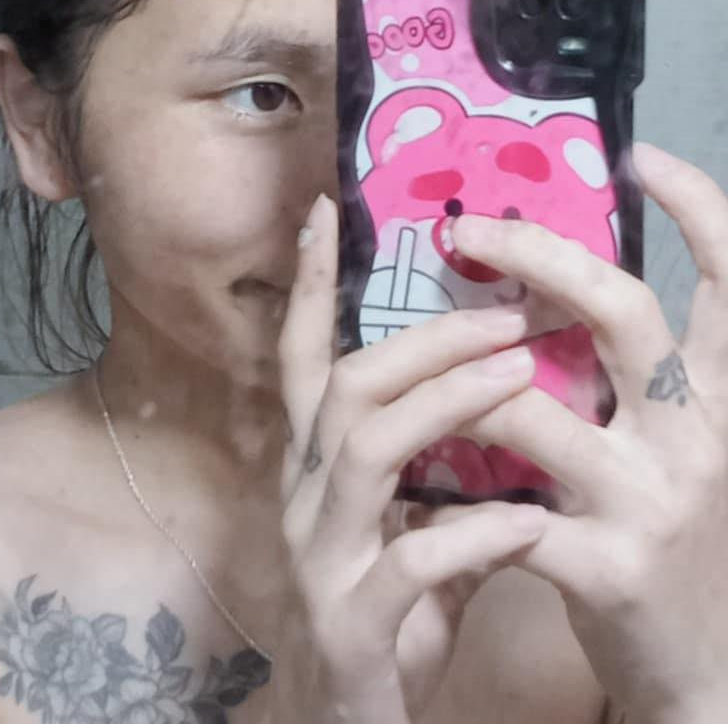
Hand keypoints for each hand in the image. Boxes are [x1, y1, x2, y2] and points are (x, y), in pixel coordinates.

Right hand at [271, 193, 550, 723]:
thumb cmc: (390, 611)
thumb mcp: (414, 522)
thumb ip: (446, 462)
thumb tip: (513, 385)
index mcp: (314, 465)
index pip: (300, 356)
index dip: (307, 284)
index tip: (325, 209)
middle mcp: (303, 496)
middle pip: (346, 386)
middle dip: (426, 342)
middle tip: (508, 313)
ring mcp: (320, 557)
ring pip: (365, 450)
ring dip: (446, 406)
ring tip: (521, 380)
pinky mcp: (352, 623)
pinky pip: (408, 562)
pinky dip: (474, 534)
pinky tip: (530, 522)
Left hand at [449, 143, 727, 722]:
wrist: (703, 668)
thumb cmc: (670, 529)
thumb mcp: (672, 441)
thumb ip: (626, 372)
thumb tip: (545, 289)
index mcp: (720, 396)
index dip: (701, 211)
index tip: (645, 157)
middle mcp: (699, 434)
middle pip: (623, 312)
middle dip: (539, 256)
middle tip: (469, 228)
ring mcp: (654, 500)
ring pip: (531, 407)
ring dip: (461, 383)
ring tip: (422, 368)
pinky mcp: (607, 567)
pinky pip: (504, 506)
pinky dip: (451, 486)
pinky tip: (419, 475)